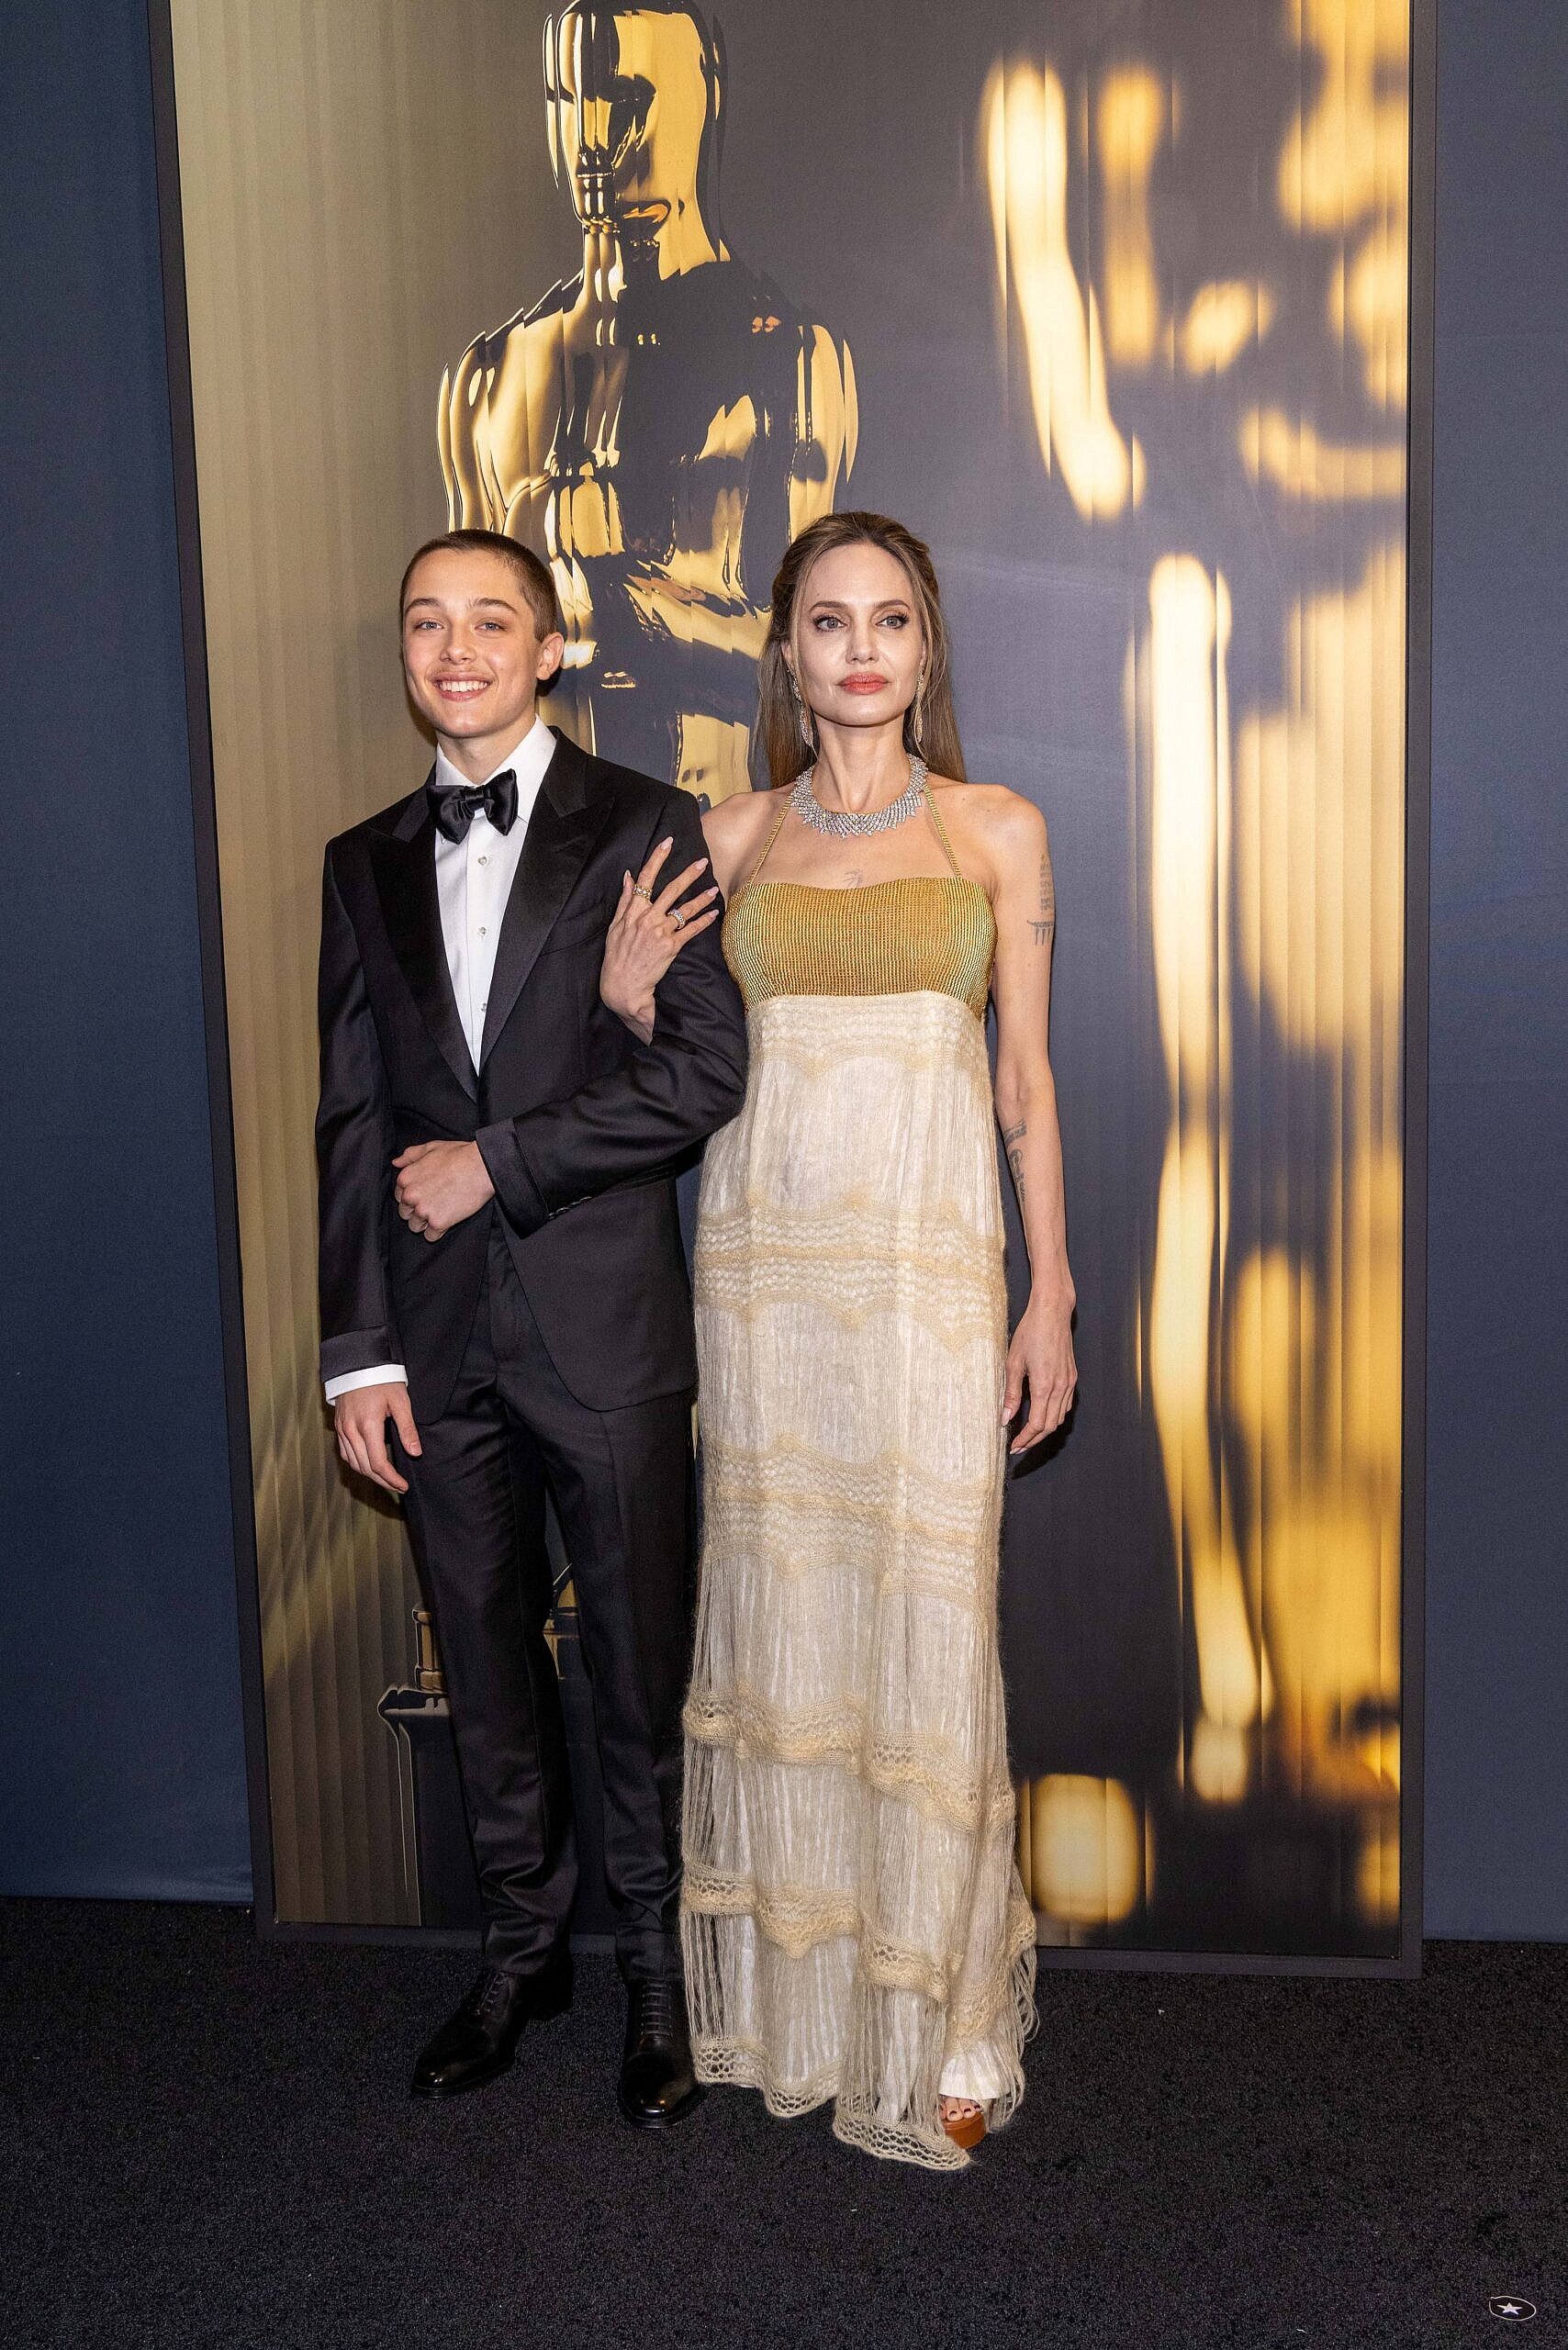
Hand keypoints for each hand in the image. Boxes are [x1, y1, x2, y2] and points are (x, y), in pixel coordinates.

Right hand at [335, 1382, 420, 1495]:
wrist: (358, 1364)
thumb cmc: (382, 1380)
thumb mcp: (400, 1402)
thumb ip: (407, 1429)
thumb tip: (415, 1452)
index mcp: (368, 1426)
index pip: (378, 1463)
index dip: (391, 1478)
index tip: (403, 1485)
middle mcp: (351, 1431)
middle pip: (365, 1468)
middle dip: (382, 1481)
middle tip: (398, 1486)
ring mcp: (342, 1429)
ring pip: (353, 1463)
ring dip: (369, 1475)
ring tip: (386, 1479)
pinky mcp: (338, 1427)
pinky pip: (345, 1453)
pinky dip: (357, 1464)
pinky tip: (368, 1465)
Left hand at [392, 1140, 494, 1240]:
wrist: (482, 1167)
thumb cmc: (459, 1155)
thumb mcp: (431, 1148)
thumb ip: (410, 1155)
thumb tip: (396, 1163)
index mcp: (406, 1178)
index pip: (399, 1197)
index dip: (413, 1197)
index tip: (426, 1195)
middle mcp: (410, 1196)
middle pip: (405, 1214)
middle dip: (417, 1211)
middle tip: (435, 1204)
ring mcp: (423, 1210)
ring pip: (415, 1227)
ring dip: (426, 1223)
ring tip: (442, 1213)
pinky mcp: (438, 1223)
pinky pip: (430, 1237)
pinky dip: (438, 1232)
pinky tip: (447, 1221)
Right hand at [599, 836, 720, 1041]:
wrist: (623, 986)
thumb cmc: (616, 956)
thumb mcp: (615, 926)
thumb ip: (625, 900)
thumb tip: (629, 876)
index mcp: (633, 911)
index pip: (646, 879)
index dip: (658, 858)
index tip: (668, 842)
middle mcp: (648, 918)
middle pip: (671, 890)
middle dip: (688, 874)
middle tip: (702, 862)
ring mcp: (660, 932)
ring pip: (685, 909)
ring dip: (701, 898)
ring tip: (714, 888)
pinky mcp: (671, 947)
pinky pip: (691, 930)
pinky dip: (704, 921)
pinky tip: (714, 913)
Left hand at [1001, 1290, 1076, 1454]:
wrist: (1052, 1312)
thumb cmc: (1030, 1333)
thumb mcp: (1013, 1363)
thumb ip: (1011, 1394)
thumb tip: (1005, 1418)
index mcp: (1044, 1385)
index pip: (1036, 1424)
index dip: (1025, 1439)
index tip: (1013, 1446)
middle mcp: (1060, 1387)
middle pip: (1050, 1426)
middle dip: (1033, 1440)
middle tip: (1018, 1446)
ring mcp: (1069, 1383)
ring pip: (1060, 1418)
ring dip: (1044, 1430)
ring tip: (1027, 1435)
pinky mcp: (1072, 1377)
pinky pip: (1065, 1405)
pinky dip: (1054, 1416)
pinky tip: (1042, 1415)